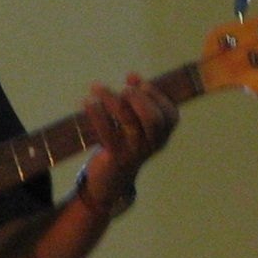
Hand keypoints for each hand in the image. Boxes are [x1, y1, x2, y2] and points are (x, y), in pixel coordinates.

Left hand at [77, 74, 178, 206]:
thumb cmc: (125, 143)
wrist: (111, 179)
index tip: (132, 78)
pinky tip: (88, 102)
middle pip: (153, 118)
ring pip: (128, 121)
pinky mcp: (115, 155)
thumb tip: (133, 77)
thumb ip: (139, 100)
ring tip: (97, 87)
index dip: (154, 93)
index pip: (170, 114)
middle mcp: (152, 144)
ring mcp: (134, 151)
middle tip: (122, 89)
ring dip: (111, 99)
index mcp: (162, 135)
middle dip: (138, 98)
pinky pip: (106, 131)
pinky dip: (96, 113)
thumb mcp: (137, 123)